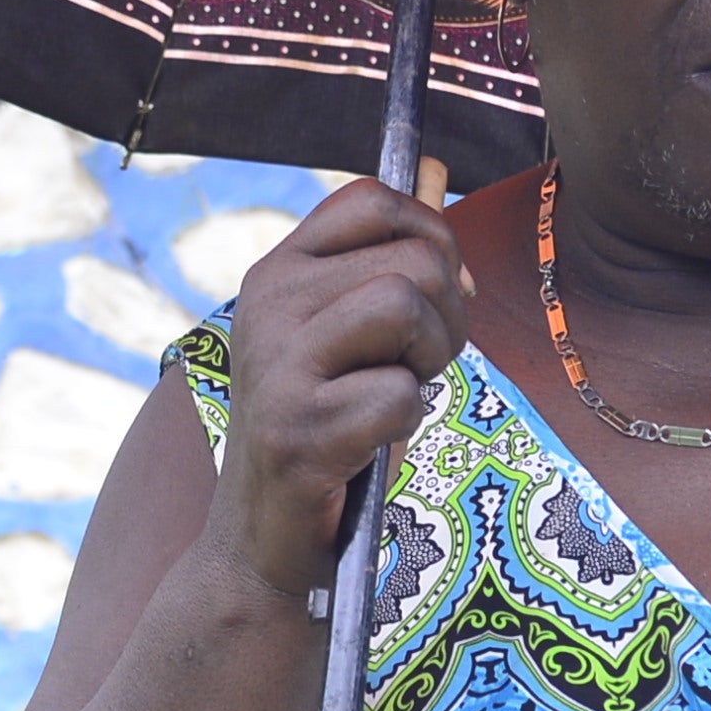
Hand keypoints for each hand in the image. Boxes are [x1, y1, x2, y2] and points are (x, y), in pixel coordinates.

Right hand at [208, 178, 467, 597]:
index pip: (373, 199)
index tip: (436, 293)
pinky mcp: (295, 430)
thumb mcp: (353, 332)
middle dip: (447, 315)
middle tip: (416, 366)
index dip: (430, 236)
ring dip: (431, 361)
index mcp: (278, 271)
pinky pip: (399, 394)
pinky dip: (404, 423)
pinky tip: (367, 443)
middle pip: (415, 256)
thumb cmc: (326, 428)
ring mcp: (276, 365)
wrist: (263, 540)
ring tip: (394, 395)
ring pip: (406, 305)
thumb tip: (436, 169)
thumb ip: (390, 253)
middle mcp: (267, 304)